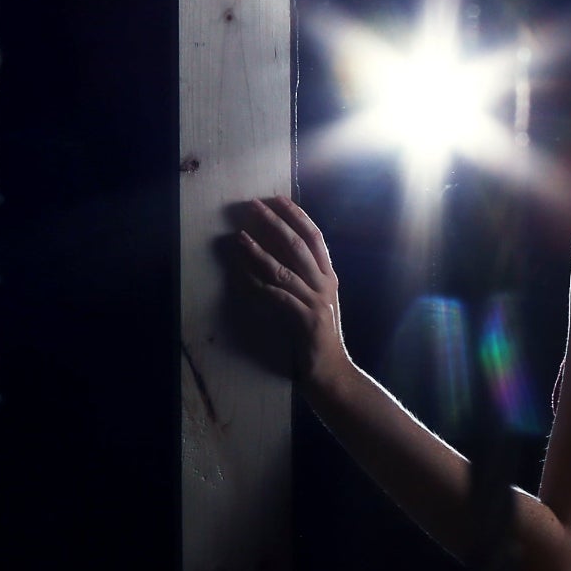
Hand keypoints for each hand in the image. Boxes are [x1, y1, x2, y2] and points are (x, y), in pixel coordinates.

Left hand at [231, 195, 351, 395]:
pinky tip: (240, 274)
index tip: (277, 199)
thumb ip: (303, 279)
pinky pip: (276, 296)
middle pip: (299, 246)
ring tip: (239, 237)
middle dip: (275, 223)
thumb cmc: (319, 337)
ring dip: (258, 251)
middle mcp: (325, 285)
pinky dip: (256, 284)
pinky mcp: (304, 320)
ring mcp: (316, 302)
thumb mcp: (316, 301)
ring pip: (284, 269)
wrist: (332, 371)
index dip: (297, 215)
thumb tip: (277, 254)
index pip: (315, 238)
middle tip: (252, 206)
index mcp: (329, 277)